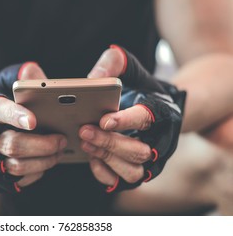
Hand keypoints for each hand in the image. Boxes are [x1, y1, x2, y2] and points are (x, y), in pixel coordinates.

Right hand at [0, 62, 65, 192]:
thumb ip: (16, 76)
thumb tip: (33, 71)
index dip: (15, 116)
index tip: (34, 120)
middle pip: (12, 145)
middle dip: (42, 144)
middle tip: (61, 139)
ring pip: (15, 168)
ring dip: (42, 162)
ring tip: (57, 151)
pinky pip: (13, 182)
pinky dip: (33, 174)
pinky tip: (42, 163)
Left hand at [80, 45, 185, 191]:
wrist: (156, 107)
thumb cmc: (140, 86)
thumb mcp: (130, 68)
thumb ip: (113, 64)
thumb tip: (92, 77)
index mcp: (161, 112)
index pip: (146, 119)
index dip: (125, 121)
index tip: (103, 120)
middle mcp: (160, 141)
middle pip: (139, 151)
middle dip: (109, 143)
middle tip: (84, 130)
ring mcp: (150, 160)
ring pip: (133, 171)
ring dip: (107, 159)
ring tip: (86, 143)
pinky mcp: (136, 171)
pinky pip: (122, 182)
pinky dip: (104, 173)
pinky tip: (91, 158)